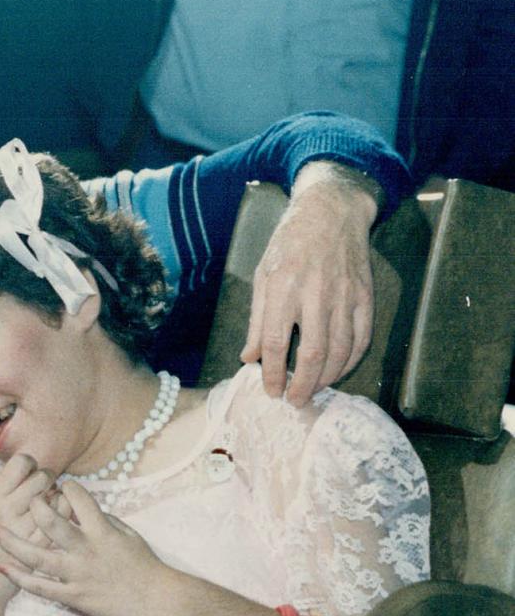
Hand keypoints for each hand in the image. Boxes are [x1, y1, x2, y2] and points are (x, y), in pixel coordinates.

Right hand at [0, 454, 56, 609]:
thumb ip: (14, 486)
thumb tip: (39, 466)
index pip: (22, 461)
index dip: (32, 464)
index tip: (31, 475)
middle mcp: (9, 508)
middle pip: (43, 476)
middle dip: (49, 480)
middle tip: (45, 491)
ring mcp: (26, 527)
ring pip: (57, 497)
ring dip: (60, 497)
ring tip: (54, 505)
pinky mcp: (42, 545)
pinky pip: (64, 520)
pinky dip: (66, 516)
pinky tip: (61, 521)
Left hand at [0, 481, 173, 615]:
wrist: (159, 602)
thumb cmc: (146, 567)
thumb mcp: (129, 535)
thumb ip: (105, 520)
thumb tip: (83, 509)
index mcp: (103, 531)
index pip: (78, 499)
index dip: (66, 488)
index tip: (58, 484)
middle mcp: (87, 550)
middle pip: (51, 523)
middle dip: (35, 507)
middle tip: (25, 500)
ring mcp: (78, 575)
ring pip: (38, 556)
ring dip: (12, 542)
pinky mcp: (74, 597)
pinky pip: (41, 588)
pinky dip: (20, 578)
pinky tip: (4, 567)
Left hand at [241, 160, 378, 406]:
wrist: (331, 213)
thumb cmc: (289, 245)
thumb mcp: (262, 277)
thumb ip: (257, 321)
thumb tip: (250, 358)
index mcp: (284, 289)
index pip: (277, 344)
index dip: (273, 374)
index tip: (270, 391)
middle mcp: (316, 295)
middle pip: (313, 354)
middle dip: (303, 385)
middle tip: (294, 401)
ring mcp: (345, 296)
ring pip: (340, 351)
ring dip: (327, 378)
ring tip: (313, 390)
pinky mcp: (365, 296)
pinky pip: (362, 338)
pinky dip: (350, 361)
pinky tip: (338, 371)